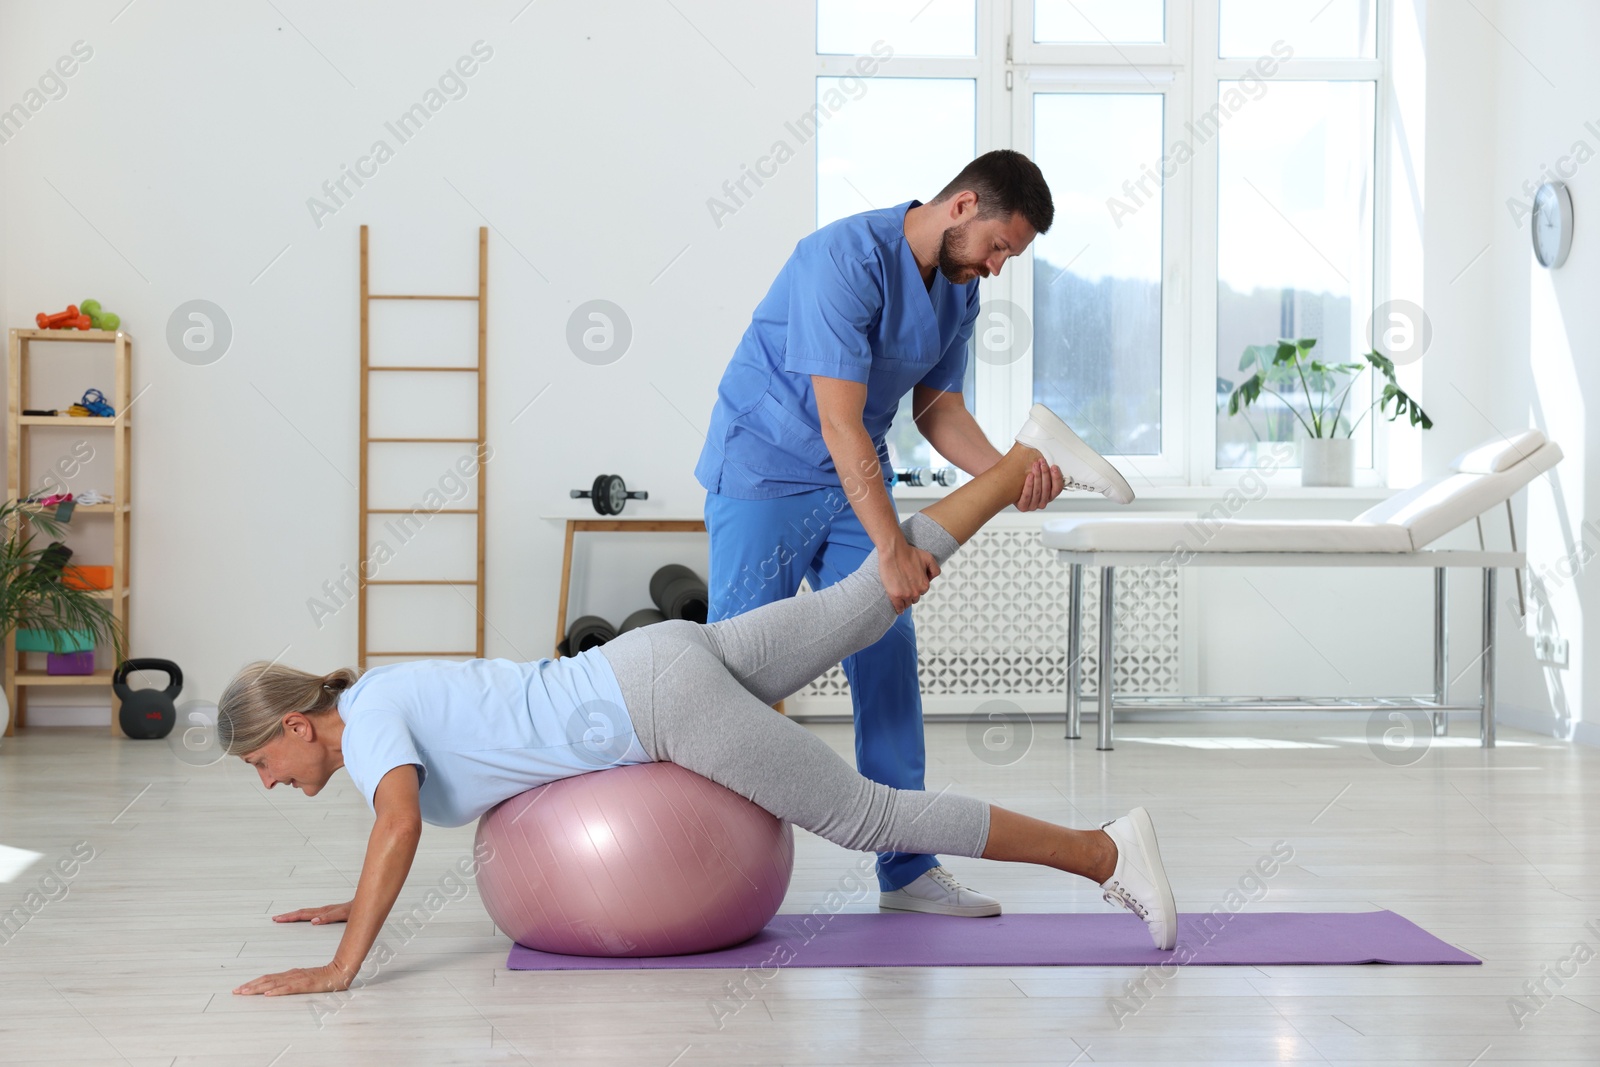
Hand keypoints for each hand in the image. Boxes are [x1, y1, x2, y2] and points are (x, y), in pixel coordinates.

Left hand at [233, 962, 352, 996]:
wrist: (340, 972)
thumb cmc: (325, 977)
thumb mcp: (305, 980)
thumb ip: (293, 983)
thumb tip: (278, 988)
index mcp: (291, 973)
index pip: (267, 978)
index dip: (253, 983)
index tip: (240, 988)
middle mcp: (291, 974)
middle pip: (266, 979)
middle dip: (249, 985)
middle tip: (236, 991)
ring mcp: (298, 978)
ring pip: (273, 983)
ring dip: (257, 987)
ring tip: (245, 992)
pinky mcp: (305, 984)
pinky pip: (288, 988)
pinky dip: (277, 990)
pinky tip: (268, 994)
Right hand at [272, 901, 351, 924]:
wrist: (365, 904)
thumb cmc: (355, 910)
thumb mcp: (343, 915)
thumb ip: (329, 917)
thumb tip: (314, 921)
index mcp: (323, 912)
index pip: (303, 914)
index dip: (290, 917)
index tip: (278, 919)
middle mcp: (323, 910)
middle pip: (302, 912)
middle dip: (288, 916)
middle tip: (275, 918)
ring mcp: (325, 910)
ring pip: (306, 912)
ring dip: (294, 915)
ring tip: (283, 917)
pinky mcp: (328, 912)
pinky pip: (312, 913)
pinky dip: (303, 915)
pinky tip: (302, 918)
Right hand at [878, 539, 939, 612]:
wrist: (894, 551)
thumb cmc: (909, 553)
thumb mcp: (928, 558)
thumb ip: (935, 569)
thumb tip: (931, 579)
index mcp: (924, 585)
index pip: (922, 592)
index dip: (915, 587)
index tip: (910, 583)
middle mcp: (917, 592)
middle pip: (914, 599)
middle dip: (910, 594)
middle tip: (903, 586)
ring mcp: (905, 595)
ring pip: (906, 603)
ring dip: (904, 600)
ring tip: (899, 593)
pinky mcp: (895, 595)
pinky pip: (898, 607)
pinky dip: (898, 609)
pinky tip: (898, 609)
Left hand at [1014, 457, 1063, 511]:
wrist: (1008, 488)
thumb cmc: (1024, 481)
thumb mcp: (1038, 475)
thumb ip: (1045, 472)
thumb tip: (1051, 463)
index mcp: (1049, 496)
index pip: (1057, 489)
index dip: (1057, 477)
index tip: (1053, 467)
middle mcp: (1042, 502)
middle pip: (1047, 489)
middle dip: (1045, 473)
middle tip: (1042, 463)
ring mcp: (1033, 506)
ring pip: (1038, 492)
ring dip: (1038, 477)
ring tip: (1035, 466)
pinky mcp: (1023, 507)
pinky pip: (1027, 496)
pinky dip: (1029, 485)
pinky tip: (1029, 476)